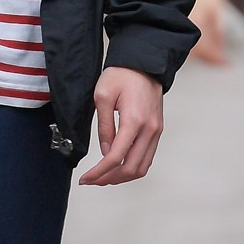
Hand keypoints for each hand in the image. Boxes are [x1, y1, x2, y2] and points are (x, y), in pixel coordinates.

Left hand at [79, 66, 162, 186]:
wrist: (144, 63)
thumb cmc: (122, 75)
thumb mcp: (102, 96)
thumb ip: (104, 128)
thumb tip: (106, 152)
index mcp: (134, 120)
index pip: (116, 157)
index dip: (99, 172)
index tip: (86, 178)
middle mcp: (150, 129)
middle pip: (131, 168)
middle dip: (109, 178)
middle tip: (92, 180)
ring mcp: (156, 130)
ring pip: (142, 167)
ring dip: (122, 176)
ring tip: (104, 176)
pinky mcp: (157, 130)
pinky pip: (147, 157)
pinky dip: (132, 166)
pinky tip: (117, 165)